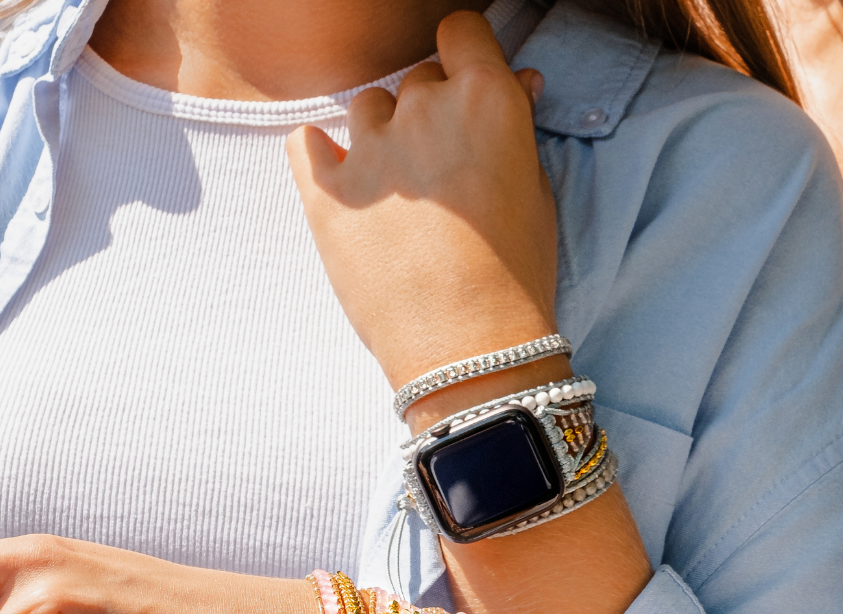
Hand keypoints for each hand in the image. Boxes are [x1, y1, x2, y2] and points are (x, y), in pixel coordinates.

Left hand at [287, 10, 556, 397]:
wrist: (471, 352)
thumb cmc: (515, 281)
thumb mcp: (537, 195)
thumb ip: (517, 129)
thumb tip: (517, 83)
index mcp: (485, 101)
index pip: (462, 33)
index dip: (465, 58)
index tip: (465, 87)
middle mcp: (424, 112)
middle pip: (417, 80)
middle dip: (429, 113)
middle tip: (441, 172)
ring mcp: (368, 153)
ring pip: (366, 109)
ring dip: (381, 137)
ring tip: (399, 196)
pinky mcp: (325, 195)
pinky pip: (305, 144)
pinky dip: (320, 156)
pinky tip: (343, 184)